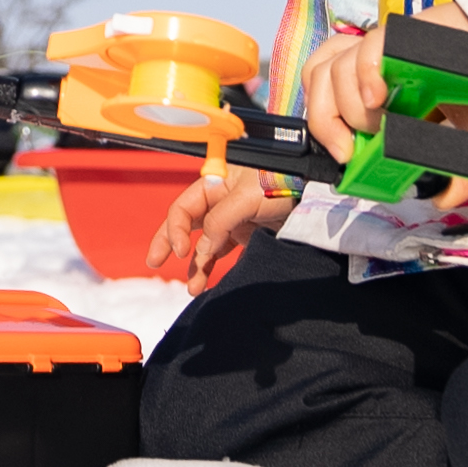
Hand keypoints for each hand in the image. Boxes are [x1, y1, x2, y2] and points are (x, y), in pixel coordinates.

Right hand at [145, 168, 292, 293]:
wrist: (313, 187)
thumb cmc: (281, 179)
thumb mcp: (246, 197)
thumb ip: (220, 221)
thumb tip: (202, 248)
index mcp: (213, 184)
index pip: (183, 209)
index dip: (176, 230)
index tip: (181, 251)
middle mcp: (219, 201)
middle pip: (185, 224)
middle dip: (168, 243)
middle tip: (154, 262)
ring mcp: (232, 218)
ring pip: (205, 244)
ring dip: (196, 264)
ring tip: (193, 287)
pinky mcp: (247, 233)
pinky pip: (223, 252)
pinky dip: (214, 266)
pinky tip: (208, 281)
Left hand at [298, 0, 467, 214]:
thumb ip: (458, 173)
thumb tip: (442, 199)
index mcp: (386, 88)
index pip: (328, 95)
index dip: (326, 125)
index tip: (347, 157)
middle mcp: (378, 66)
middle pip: (318, 81)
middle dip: (324, 123)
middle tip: (351, 151)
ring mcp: (388, 48)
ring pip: (333, 68)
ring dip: (347, 108)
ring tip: (379, 125)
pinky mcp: (403, 34)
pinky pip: (364, 49)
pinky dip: (362, 76)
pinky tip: (380, 98)